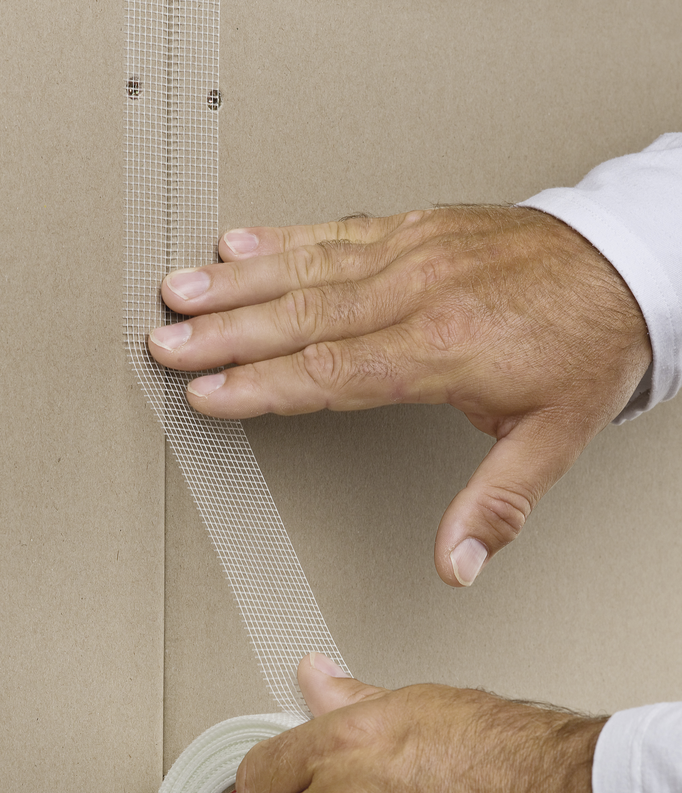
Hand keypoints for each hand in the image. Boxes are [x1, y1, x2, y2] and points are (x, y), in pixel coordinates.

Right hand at [148, 207, 650, 585]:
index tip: (209, 393)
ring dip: (236, 281)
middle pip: (301, 317)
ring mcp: (412, 253)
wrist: (625, 264)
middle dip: (225, 333)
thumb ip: (496, 503)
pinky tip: (239, 241)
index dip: (262, 386)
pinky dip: (283, 236)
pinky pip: (335, 229)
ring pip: (306, 267)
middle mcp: (417, 293)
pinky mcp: (415, 227)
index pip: (330, 373)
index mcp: (441, 349)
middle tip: (166, 342)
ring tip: (180, 289)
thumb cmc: (586, 346)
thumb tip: (457, 565)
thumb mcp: (556, 438)